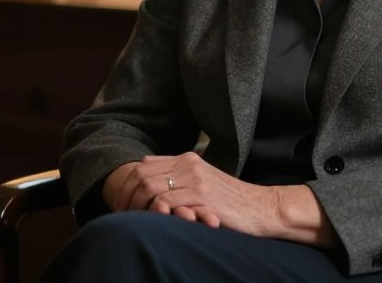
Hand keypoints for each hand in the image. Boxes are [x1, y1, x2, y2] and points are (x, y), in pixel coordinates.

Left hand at [101, 151, 331, 244]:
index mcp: (188, 159)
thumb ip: (177, 172)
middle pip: (142, 175)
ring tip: (132, 222)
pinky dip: (155, 213)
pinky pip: (168, 202)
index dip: (126, 185)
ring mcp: (196, 180)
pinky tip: (151, 223)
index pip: (143, 165)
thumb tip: (146, 164)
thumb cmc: (231, 200)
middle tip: (120, 216)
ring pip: (151, 188)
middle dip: (125, 197)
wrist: (262, 207)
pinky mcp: (202, 197)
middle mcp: (189, 165)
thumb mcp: (203, 180)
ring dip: (136, 207)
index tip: (120, 204)